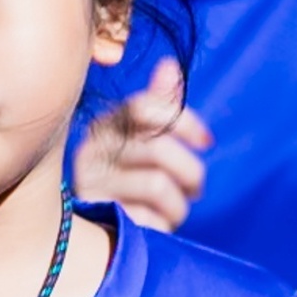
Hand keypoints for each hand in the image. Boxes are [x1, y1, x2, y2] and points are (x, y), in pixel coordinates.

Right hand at [71, 56, 211, 230]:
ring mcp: (89, 184)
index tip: (207, 142)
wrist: (102, 231)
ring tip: (176, 212)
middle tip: (195, 188)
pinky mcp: (95, 218)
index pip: (145, 106)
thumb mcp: (147, 141)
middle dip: (191, 173)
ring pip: (157, 185)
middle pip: (158, 149)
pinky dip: (161, 226)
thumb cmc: (133, 179)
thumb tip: (171, 65)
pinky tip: (153, 226)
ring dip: (179, 206)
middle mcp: (90, 150)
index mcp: (105, 125)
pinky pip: (147, 219)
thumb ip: (160, 106)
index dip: (185, 122)